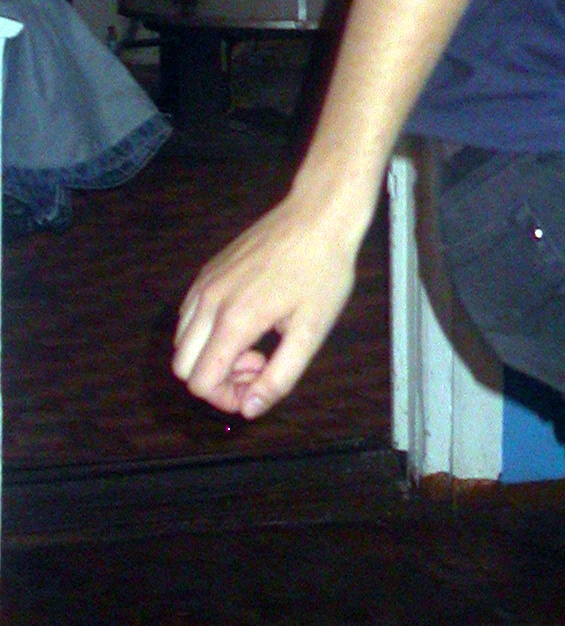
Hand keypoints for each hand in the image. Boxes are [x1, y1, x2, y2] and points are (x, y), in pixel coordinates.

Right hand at [173, 190, 364, 419]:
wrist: (318, 215)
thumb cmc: (322, 271)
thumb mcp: (312, 331)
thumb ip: (280, 376)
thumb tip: (250, 410)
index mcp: (234, 320)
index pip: (200, 383)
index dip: (226, 398)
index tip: (259, 384)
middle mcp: (208, 301)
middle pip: (182, 367)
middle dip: (216, 380)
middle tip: (258, 364)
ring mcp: (204, 284)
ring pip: (181, 342)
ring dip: (210, 356)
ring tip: (256, 343)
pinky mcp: (208, 272)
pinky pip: (189, 316)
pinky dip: (207, 333)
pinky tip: (246, 321)